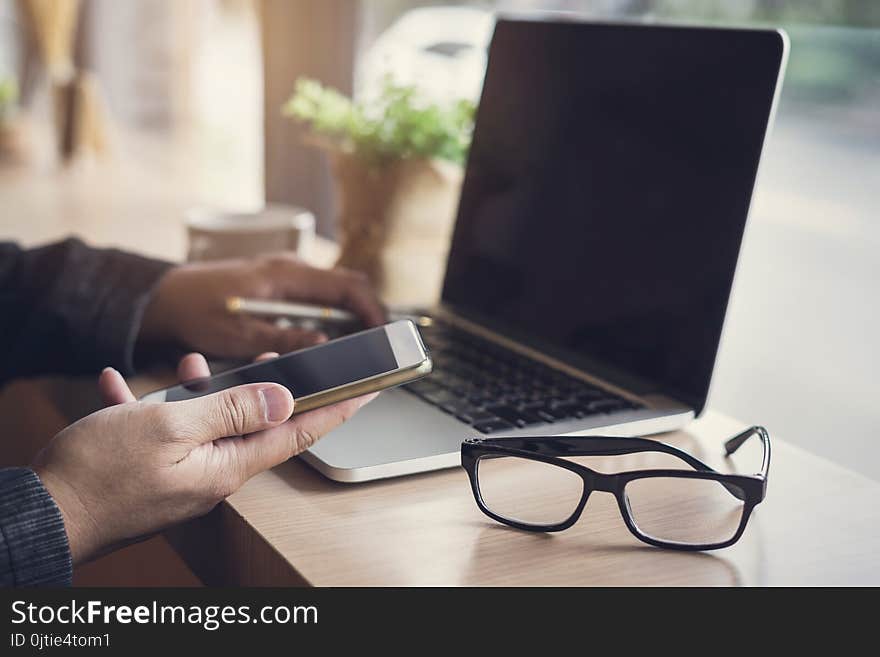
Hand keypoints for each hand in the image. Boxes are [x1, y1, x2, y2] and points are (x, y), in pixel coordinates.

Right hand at [34, 353, 375, 564]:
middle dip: (260, 388)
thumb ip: (229, 411)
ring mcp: (181, 477)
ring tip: (191, 366)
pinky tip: (120, 389)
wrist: (40, 516)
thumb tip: (282, 398)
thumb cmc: (99, 474)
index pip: (298, 434)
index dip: (336, 409)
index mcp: (226, 465)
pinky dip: (148, 409)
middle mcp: (211, 474)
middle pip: (252, 425)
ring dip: (201, 393)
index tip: (367, 391)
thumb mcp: (170, 428)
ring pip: (206, 425)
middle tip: (269, 359)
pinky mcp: (151, 476)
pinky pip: (160, 436)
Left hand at [138, 252, 385, 357]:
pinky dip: (331, 316)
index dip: (372, 310)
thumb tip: (324, 347)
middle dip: (369, 314)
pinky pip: (316, 298)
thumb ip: (283, 340)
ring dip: (351, 316)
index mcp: (286, 276)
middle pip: (348, 287)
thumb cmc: (194, 309)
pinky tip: (330, 339)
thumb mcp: (239, 334)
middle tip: (381, 344)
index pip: (348, 286)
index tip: (385, 334)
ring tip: (363, 345)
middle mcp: (290, 270)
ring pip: (333, 293)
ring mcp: (284, 276)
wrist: (162, 295)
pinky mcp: (276, 286)